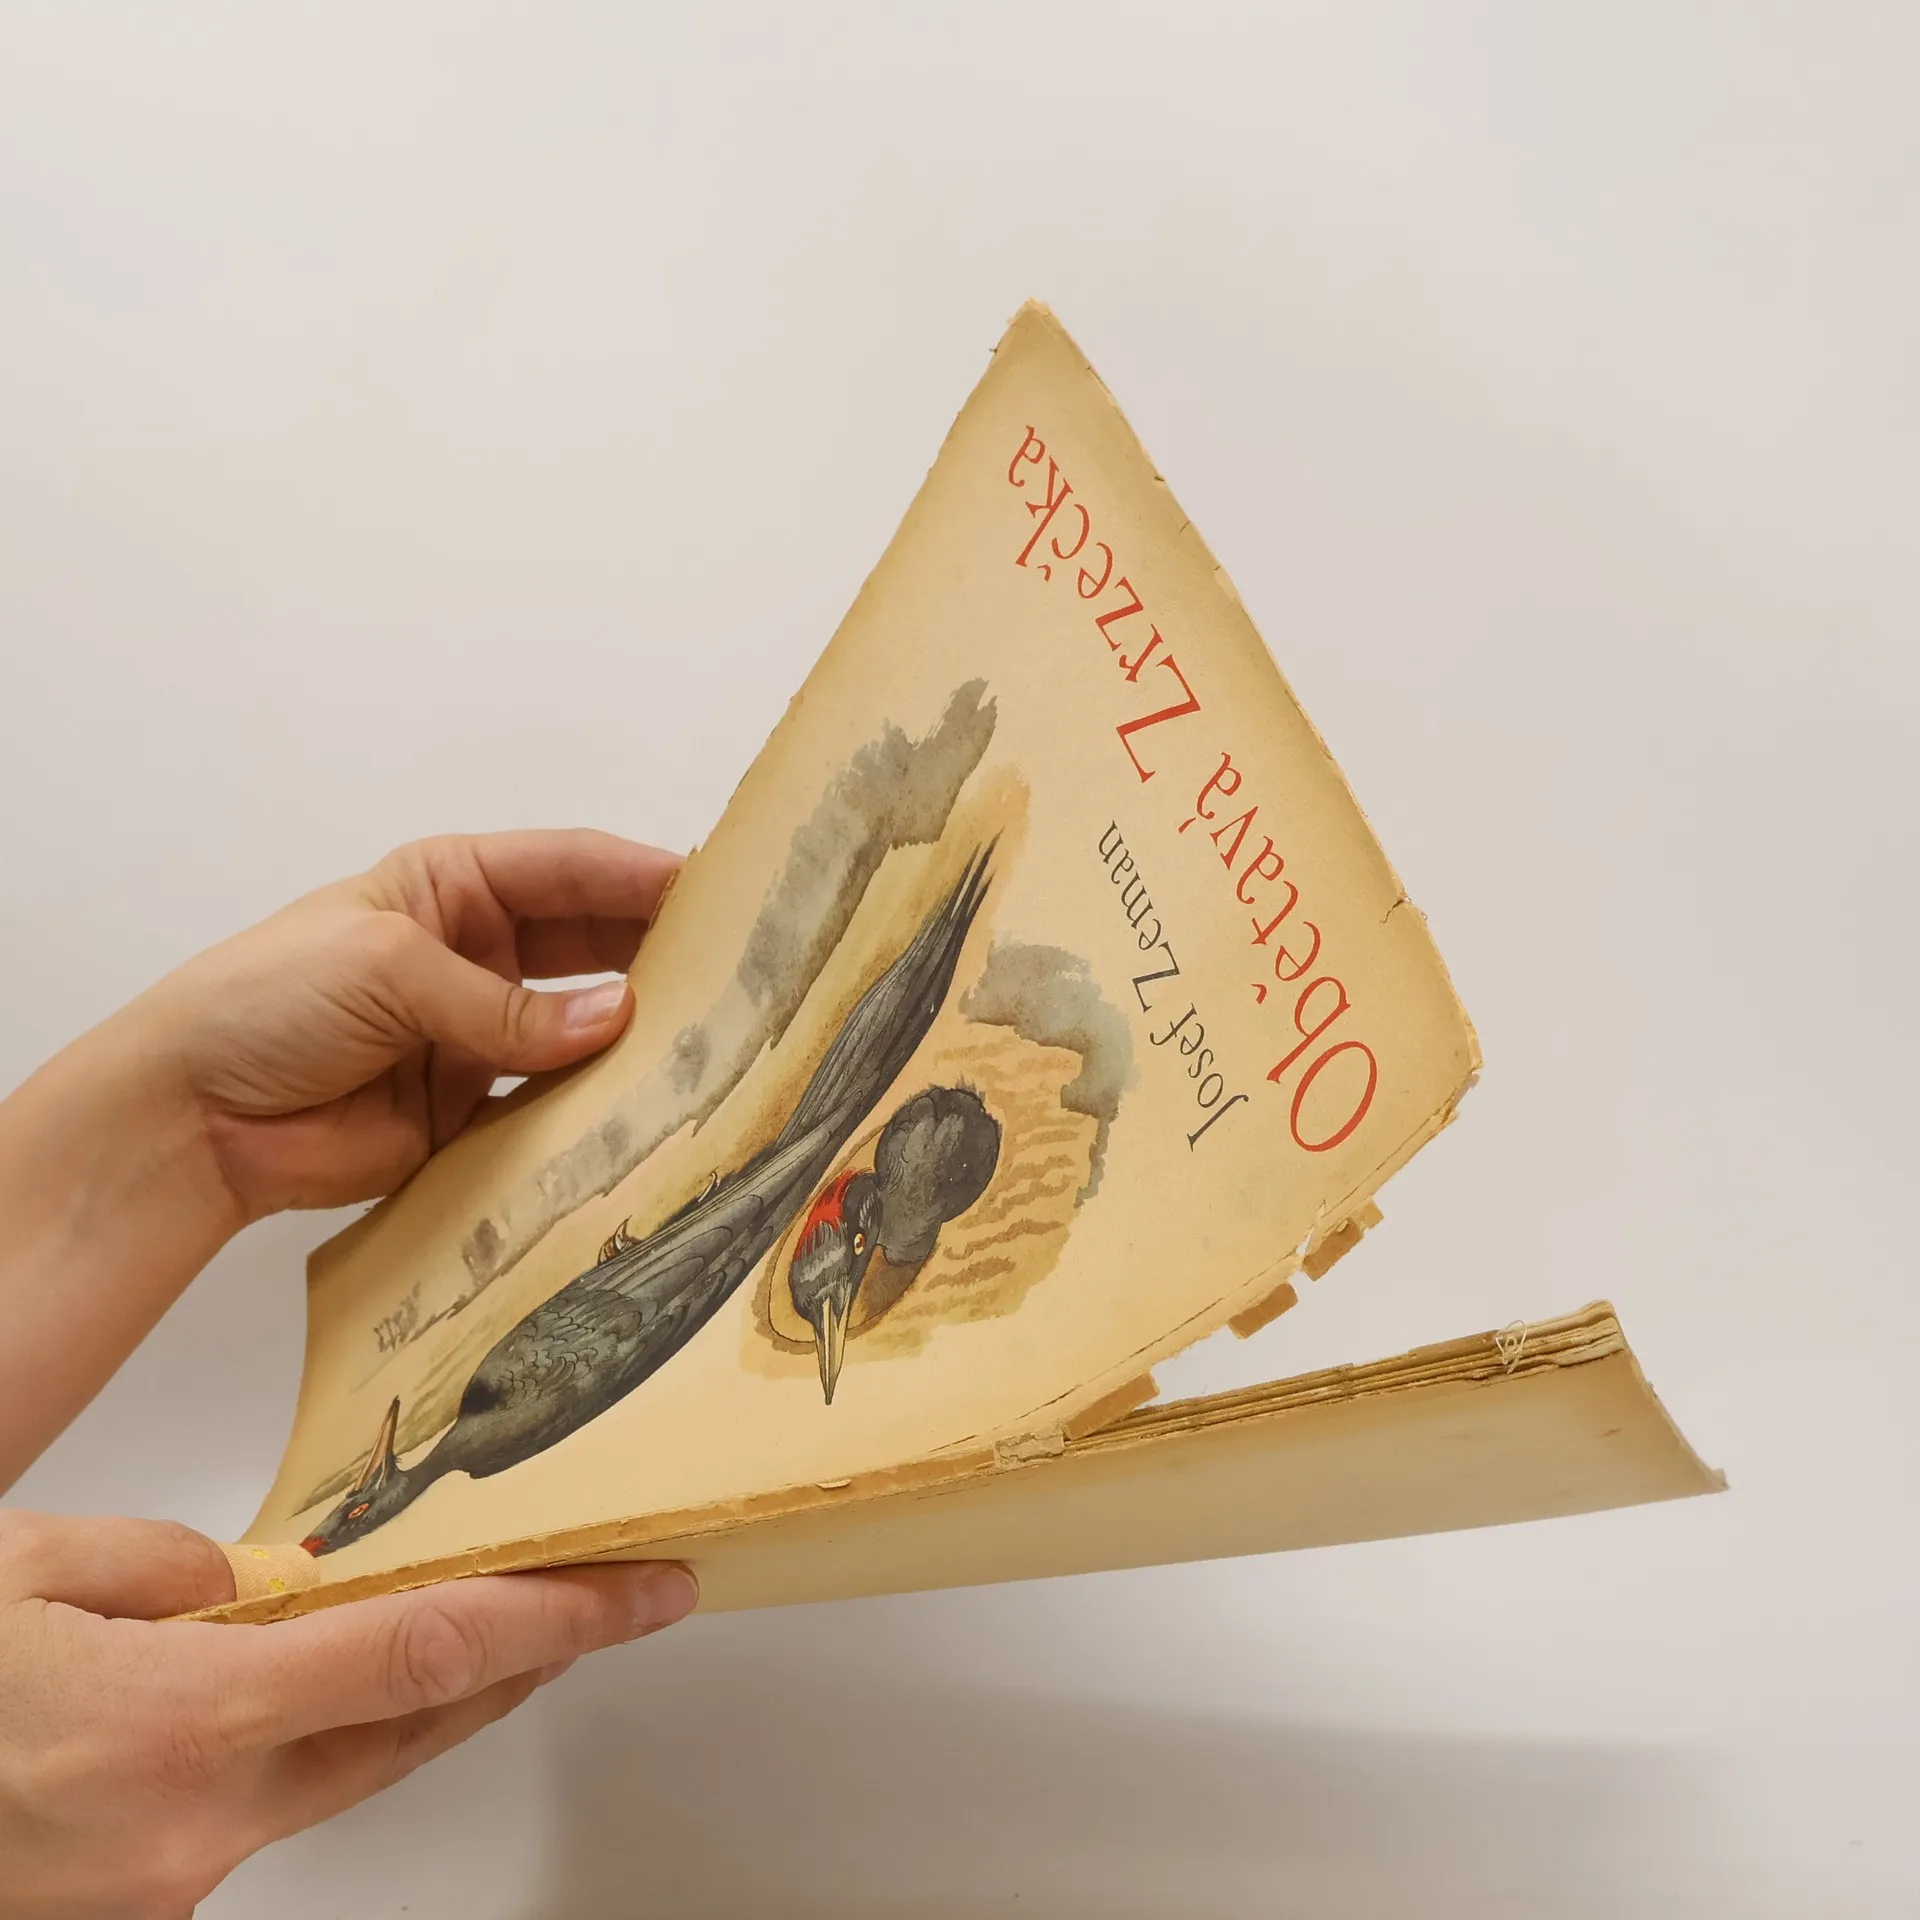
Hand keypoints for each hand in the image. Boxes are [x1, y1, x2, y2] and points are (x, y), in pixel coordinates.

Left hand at [0, 827, 677, 1487]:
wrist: (191, 1119)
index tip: (726, 889)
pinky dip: (597, 1109)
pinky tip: (651, 1110)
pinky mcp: (476, 1113)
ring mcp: (482, 1034)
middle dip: (662, 953)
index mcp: (453, 886)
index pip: (570, 869)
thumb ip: (506, 1005)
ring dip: (638, 1035)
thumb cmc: (266, 1002)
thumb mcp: (390, 971)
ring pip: (584, 1028)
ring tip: (715, 1041)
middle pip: (594, 944)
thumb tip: (618, 1022)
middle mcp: (479, 953)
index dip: (645, 875)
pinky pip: (555, 1106)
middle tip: (744, 969)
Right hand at [0, 1510, 696, 1915]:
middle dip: (529, 1659)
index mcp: (174, 1724)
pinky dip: (319, 1738)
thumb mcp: (17, 1571)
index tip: (647, 1589)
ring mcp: (168, 1885)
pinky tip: (325, 1686)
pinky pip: (267, 1803)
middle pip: (417, 1724)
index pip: (425, 1655)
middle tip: (611, 1597)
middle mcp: (193, 1826)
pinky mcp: (140, 1904)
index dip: (557, 1618)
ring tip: (505, 1622)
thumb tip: (259, 1583)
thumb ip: (160, 1567)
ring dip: (434, 1697)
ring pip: (349, 1770)